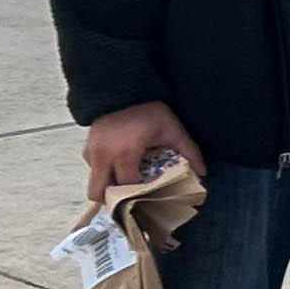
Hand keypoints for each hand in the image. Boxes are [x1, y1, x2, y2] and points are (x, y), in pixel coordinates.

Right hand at [82, 102, 200, 208]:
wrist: (123, 88)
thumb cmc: (149, 109)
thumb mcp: (172, 130)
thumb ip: (189, 152)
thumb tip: (203, 172)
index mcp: (124, 154)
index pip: (126, 189)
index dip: (138, 198)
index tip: (151, 200)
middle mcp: (103, 156)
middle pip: (98, 194)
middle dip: (114, 199)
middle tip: (133, 198)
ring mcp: (91, 152)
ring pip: (94, 182)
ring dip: (109, 186)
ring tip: (130, 181)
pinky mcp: (86, 147)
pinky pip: (92, 169)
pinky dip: (105, 173)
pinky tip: (122, 166)